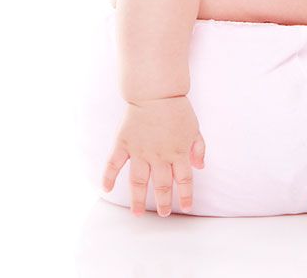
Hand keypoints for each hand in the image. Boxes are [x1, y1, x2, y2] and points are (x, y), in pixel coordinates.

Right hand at [101, 94, 205, 215]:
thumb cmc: (177, 109)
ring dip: (137, 199)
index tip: (185, 208)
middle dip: (162, 202)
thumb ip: (198, 149)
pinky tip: (106, 189)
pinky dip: (109, 176)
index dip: (185, 196)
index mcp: (178, 153)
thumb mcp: (195, 129)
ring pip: (138, 181)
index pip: (183, 180)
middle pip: (161, 185)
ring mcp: (140, 151)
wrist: (156, 93)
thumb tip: (200, 167)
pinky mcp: (124, 144)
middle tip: (162, 214)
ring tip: (136, 214)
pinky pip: (114, 163)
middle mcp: (159, 156)